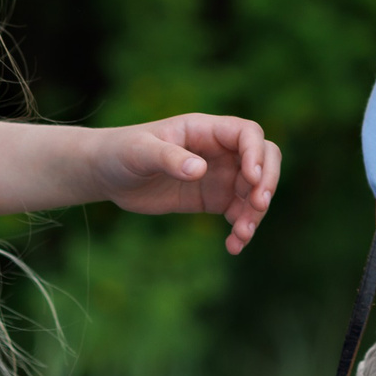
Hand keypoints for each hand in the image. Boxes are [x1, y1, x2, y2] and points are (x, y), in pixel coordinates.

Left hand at [97, 113, 282, 253]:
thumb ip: (168, 157)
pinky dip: (242, 228)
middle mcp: (218, 150)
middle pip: (264, 158)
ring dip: (255, 213)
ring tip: (240, 236)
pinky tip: (234, 245)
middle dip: (268, 181)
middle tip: (257, 205)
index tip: (252, 178)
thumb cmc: (121, 152)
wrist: (108, 174)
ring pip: (255, 190)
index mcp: (204, 129)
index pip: (247, 134)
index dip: (256, 153)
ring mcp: (219, 175)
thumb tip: (198, 169)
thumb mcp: (140, 152)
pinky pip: (239, 212)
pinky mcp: (213, 199)